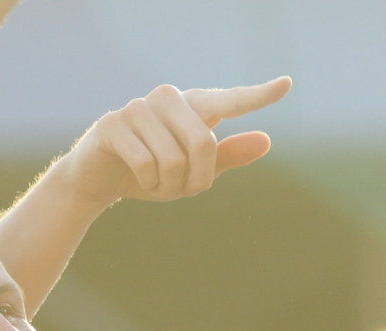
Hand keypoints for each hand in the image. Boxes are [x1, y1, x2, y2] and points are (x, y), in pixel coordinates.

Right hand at [59, 76, 291, 206]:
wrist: (98, 179)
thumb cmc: (150, 172)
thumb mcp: (192, 172)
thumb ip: (227, 157)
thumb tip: (266, 141)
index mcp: (193, 106)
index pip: (229, 100)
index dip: (258, 95)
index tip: (287, 85)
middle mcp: (168, 98)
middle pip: (203, 143)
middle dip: (197, 179)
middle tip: (185, 191)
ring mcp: (138, 108)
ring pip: (174, 159)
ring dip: (169, 186)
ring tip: (157, 186)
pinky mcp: (112, 124)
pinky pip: (145, 164)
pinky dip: (148, 183)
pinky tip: (138, 181)